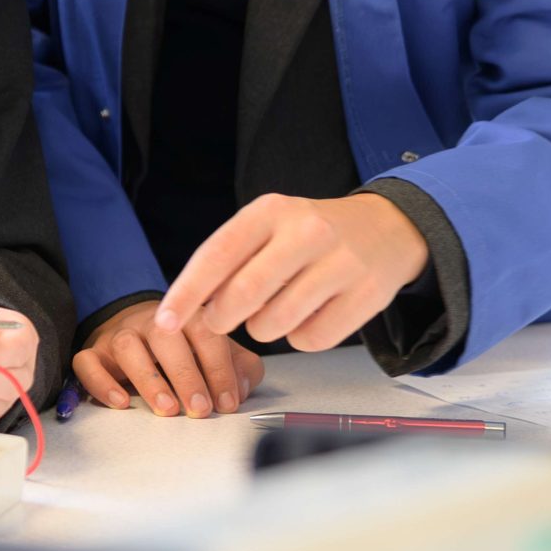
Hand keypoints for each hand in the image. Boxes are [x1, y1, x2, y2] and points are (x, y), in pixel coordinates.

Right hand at [71, 298, 264, 418]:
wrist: (139, 327)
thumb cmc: (186, 347)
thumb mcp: (219, 352)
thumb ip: (239, 368)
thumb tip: (240, 389)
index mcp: (187, 316)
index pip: (205, 333)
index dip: (219, 368)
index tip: (227, 402)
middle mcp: (151, 321)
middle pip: (166, 338)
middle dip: (186, 376)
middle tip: (200, 409)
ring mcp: (120, 334)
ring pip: (127, 347)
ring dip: (148, 379)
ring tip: (166, 408)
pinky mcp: (94, 352)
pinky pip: (87, 362)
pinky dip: (101, 383)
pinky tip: (120, 403)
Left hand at [158, 192, 429, 353]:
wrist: (386, 229)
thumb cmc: (309, 234)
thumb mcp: (268, 227)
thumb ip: (229, 260)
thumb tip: (189, 307)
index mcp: (272, 210)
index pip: (217, 254)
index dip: (186, 293)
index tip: (164, 322)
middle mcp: (307, 232)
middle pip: (244, 295)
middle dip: (222, 318)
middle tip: (221, 321)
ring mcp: (341, 263)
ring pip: (275, 324)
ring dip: (263, 329)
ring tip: (276, 309)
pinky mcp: (367, 295)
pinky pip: (311, 340)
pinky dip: (301, 337)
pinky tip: (311, 314)